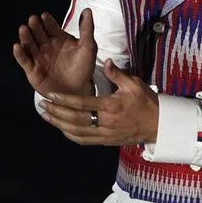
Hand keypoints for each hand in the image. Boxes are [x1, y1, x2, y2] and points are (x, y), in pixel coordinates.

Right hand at [14, 9, 96, 97]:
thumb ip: (87, 29)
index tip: (44, 15)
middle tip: (33, 19)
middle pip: (39, 34)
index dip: (48, 22)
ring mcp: (39, 58)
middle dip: (35, 26)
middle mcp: (47, 46)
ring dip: (26, 37)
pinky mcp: (32, 70)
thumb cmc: (84, 67)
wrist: (78, 90)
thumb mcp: (88, 47)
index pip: (52, 27)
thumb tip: (87, 10)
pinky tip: (17, 46)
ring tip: (23, 29)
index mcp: (59, 39)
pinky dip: (19, 54)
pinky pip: (24, 60)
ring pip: (30, 45)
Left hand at [40, 59, 159, 146]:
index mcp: (110, 105)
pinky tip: (62, 129)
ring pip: (76, 131)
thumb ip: (117, 74)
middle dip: (56, 112)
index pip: (82, 103)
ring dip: (59, 124)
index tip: (50, 95)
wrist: (158, 124)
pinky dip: (70, 135)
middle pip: (74, 118)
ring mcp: (104, 133)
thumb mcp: (135, 84)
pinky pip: (84, 140)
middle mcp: (105, 121)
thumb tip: (106, 61)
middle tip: (42, 105)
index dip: (64, 99)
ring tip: (47, 116)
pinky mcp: (106, 141)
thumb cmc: (147, 102)